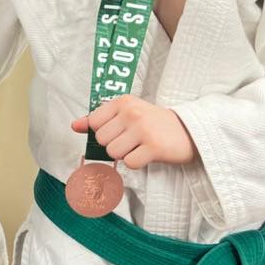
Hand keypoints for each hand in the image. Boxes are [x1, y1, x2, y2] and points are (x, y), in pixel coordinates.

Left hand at [70, 95, 195, 168]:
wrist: (189, 131)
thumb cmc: (154, 123)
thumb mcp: (127, 114)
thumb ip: (99, 119)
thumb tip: (75, 126)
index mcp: (123, 101)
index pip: (94, 123)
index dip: (105, 132)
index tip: (121, 129)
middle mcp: (132, 112)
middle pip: (102, 140)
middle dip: (115, 144)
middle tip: (134, 139)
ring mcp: (143, 129)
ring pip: (113, 153)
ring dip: (126, 154)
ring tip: (141, 146)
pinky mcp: (154, 147)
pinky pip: (129, 163)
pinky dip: (137, 163)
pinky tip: (148, 154)